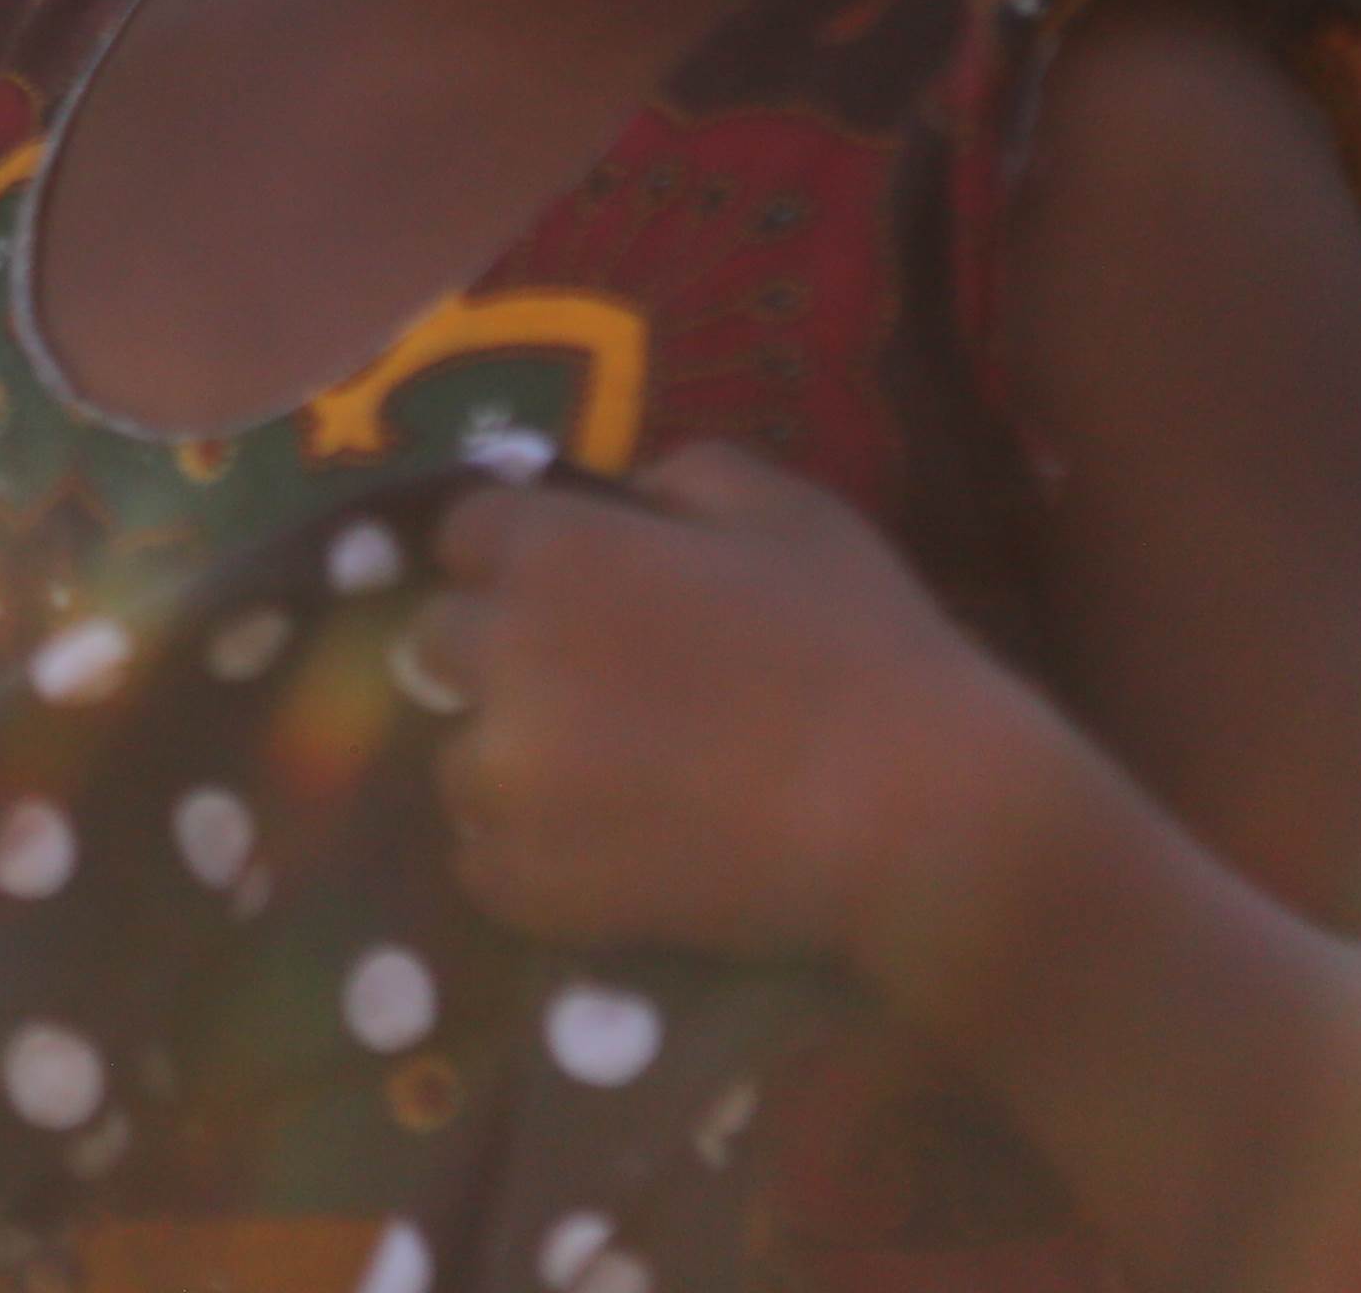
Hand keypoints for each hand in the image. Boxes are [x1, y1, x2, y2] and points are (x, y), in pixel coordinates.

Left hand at [422, 446, 1070, 979]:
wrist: (922, 819)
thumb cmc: (864, 651)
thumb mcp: (791, 515)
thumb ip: (690, 478)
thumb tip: (633, 489)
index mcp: (556, 549)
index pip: (466, 533)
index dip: (516, 557)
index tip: (568, 590)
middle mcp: (506, 653)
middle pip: (439, 643)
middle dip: (496, 659)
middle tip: (584, 694)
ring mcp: (510, 776)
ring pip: (459, 762)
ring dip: (511, 768)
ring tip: (605, 791)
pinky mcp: (532, 882)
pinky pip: (484, 865)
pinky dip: (528, 863)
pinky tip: (606, 857)